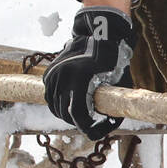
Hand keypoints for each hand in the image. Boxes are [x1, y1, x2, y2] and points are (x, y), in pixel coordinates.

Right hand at [43, 6, 134, 139]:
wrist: (99, 34)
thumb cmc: (113, 59)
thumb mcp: (117, 82)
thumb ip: (111, 103)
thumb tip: (109, 125)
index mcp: (79, 79)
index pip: (77, 115)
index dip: (86, 128)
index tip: (93, 132)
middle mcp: (63, 76)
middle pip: (64, 113)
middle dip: (76, 122)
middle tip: (88, 123)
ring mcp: (54, 73)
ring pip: (54, 105)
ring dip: (65, 113)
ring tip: (78, 113)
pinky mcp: (49, 72)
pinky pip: (49, 94)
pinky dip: (57, 102)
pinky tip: (69, 101)